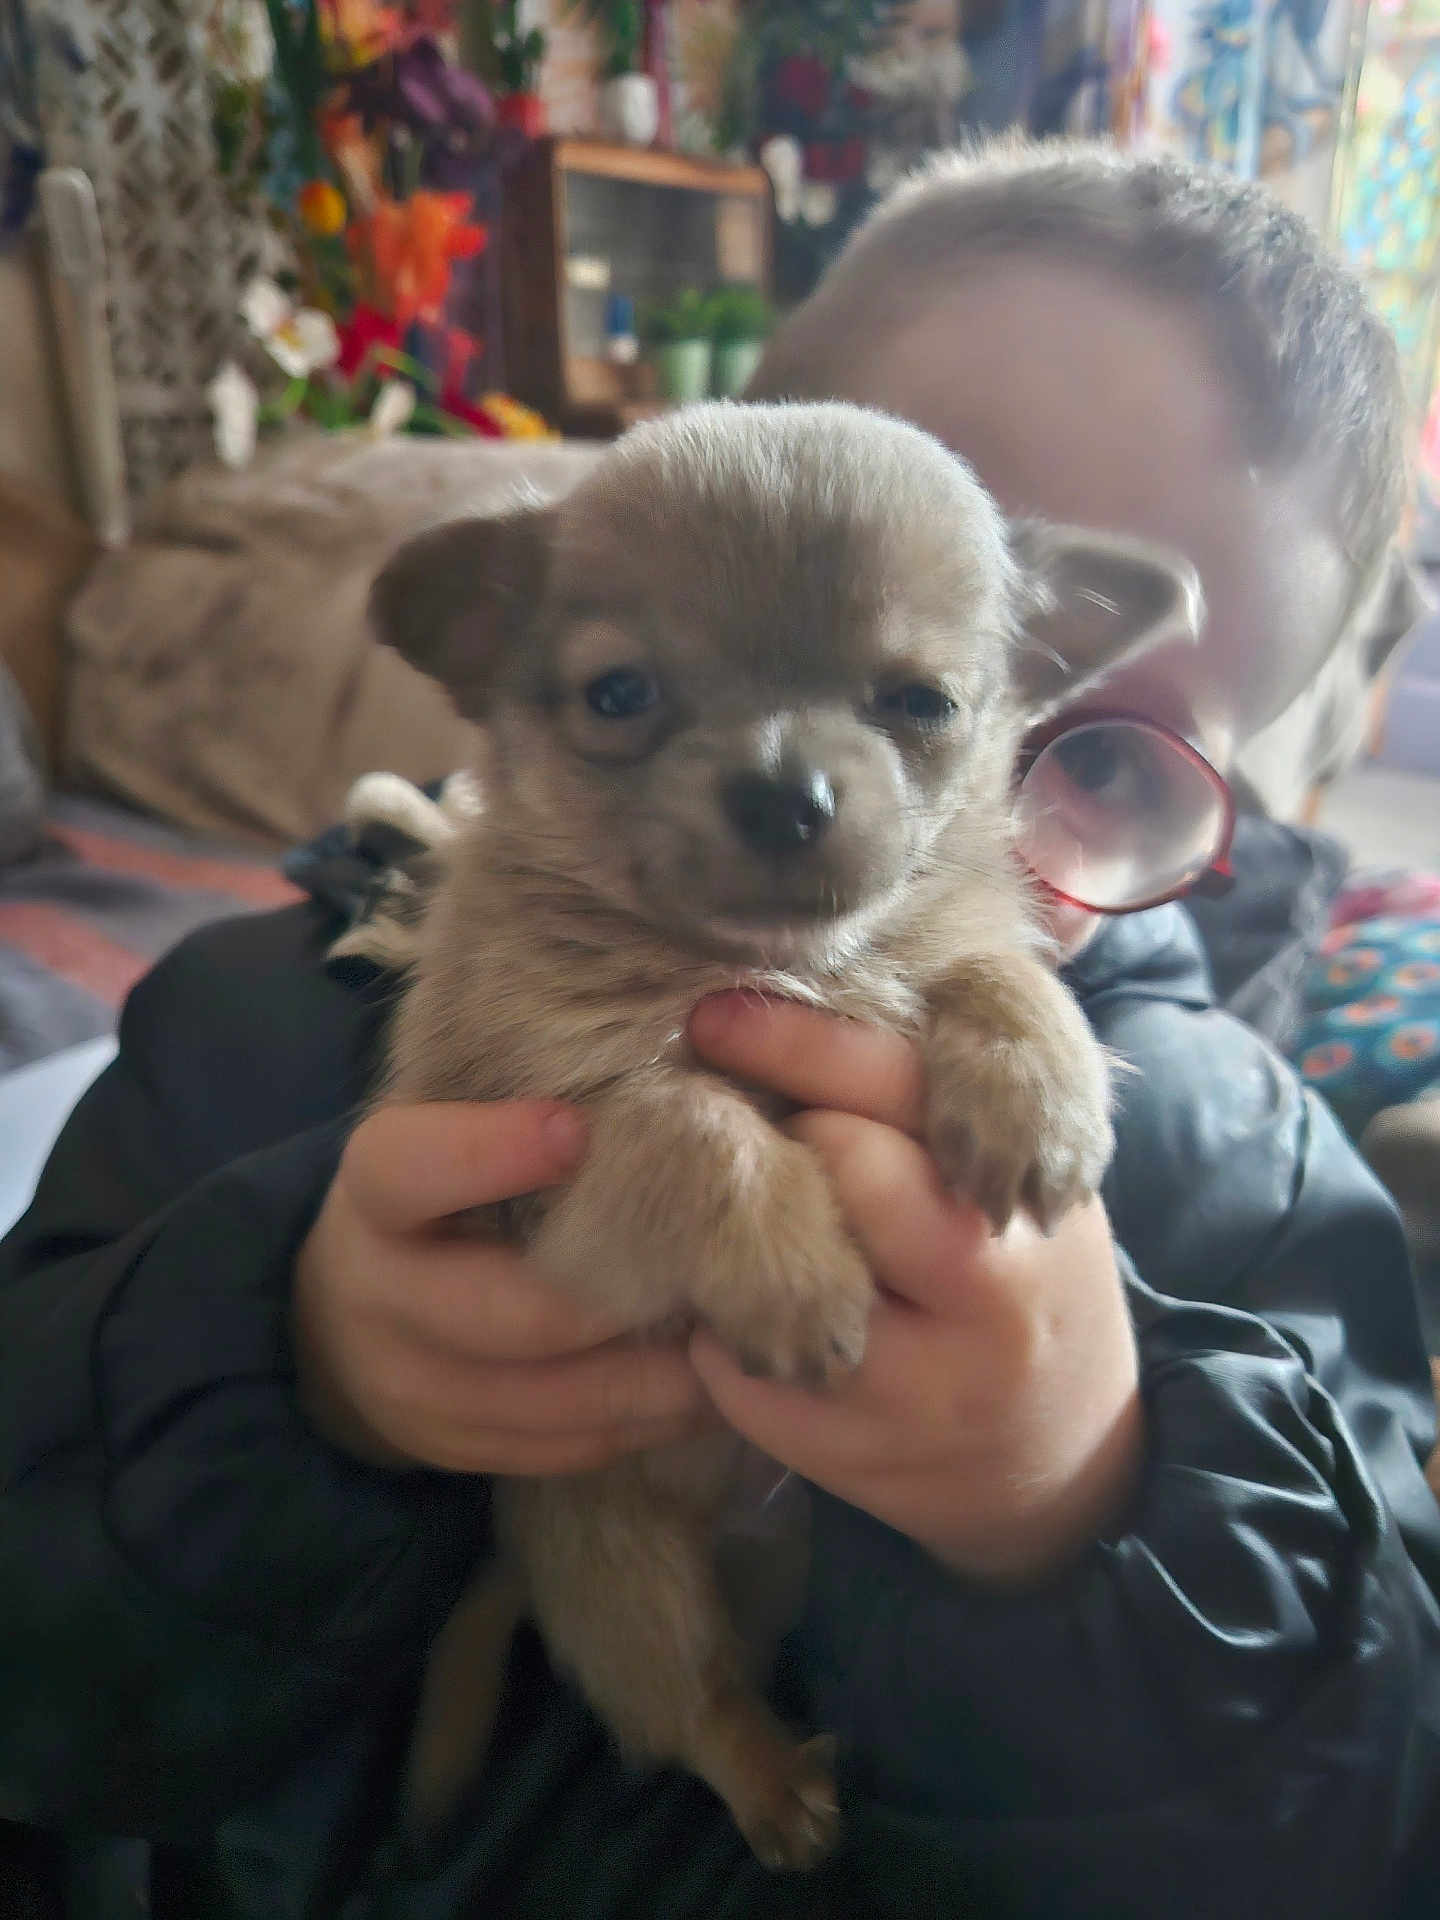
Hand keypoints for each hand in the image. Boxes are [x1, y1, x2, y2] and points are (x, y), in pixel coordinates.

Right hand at [293, 1102, 709, 1474]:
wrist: (347, 1307)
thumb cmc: (445, 1186)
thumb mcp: (448, 1124)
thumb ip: (527, 1098)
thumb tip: (676, 1040)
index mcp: (376, 1191)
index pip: (411, 1168)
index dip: (490, 1152)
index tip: (581, 1128)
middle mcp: (378, 1294)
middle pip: (509, 1312)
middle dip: (623, 1296)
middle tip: (721, 1271)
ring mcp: (409, 1385)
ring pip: (550, 1399)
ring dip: (654, 1377)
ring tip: (735, 1339)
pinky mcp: (450, 1447)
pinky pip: (560, 1448)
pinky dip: (639, 1423)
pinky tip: (701, 1389)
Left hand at [687, 996, 1142, 1582]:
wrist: (1063, 1460)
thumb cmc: (1025, 1272)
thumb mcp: (1030, 1172)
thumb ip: (952, 1087)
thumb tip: (820, 980)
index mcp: (1030, 1199)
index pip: (903, 1092)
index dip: (799, 1042)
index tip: (715, 1013)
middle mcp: (984, 1293)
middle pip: (839, 1168)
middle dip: (781, 1132)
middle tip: (749, 1118)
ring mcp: (911, 1382)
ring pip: (771, 1269)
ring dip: (736, 1227)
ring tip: (751, 1213)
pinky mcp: (839, 1450)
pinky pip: (731, 1356)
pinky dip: (719, 1319)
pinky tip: (750, 1303)